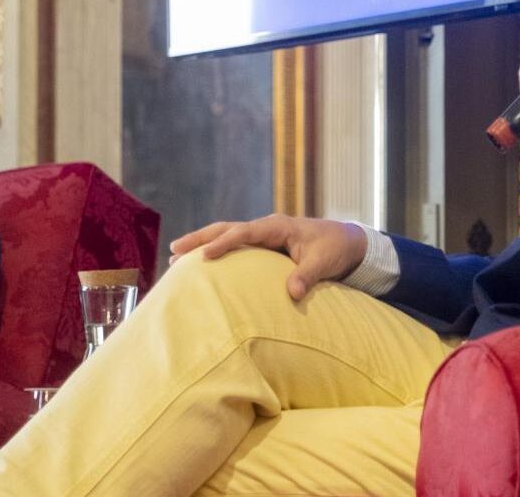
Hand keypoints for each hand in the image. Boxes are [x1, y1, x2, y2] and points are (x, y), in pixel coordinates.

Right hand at [169, 214, 367, 300]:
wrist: (347, 242)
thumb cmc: (335, 249)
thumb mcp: (324, 262)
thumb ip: (307, 276)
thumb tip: (291, 293)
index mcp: (278, 226)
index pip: (244, 232)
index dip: (223, 243)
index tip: (203, 256)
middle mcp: (266, 228)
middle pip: (226, 229)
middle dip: (200, 238)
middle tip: (173, 250)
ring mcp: (263, 236)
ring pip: (227, 236)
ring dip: (202, 244)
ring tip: (174, 258)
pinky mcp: (264, 246)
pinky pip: (235, 247)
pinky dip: (216, 252)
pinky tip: (200, 265)